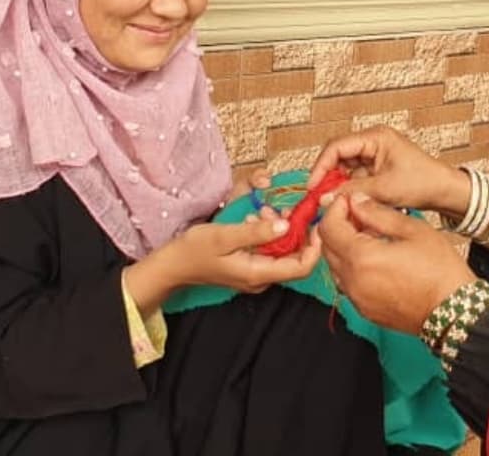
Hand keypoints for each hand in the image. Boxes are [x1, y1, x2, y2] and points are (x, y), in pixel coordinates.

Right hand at [122, 166, 319, 312]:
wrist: (172, 266)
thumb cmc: (193, 250)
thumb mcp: (224, 235)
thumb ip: (256, 232)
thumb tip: (287, 224)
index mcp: (258, 274)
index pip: (302, 267)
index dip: (315, 246)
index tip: (316, 222)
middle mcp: (261, 279)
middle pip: (296, 258)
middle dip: (296, 232)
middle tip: (285, 210)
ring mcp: (256, 275)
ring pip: (283, 252)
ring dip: (281, 230)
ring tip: (265, 212)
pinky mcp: (251, 267)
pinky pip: (271, 251)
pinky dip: (270, 234)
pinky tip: (257, 220)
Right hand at [309, 126, 470, 218]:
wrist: (445, 191)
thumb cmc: (424, 182)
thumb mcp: (384, 189)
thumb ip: (352, 192)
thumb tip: (325, 198)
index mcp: (376, 137)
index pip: (337, 146)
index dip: (321, 166)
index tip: (313, 186)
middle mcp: (373, 142)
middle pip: (338, 156)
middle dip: (328, 177)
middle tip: (320, 197)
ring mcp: (375, 154)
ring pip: (345, 168)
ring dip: (339, 185)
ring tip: (335, 202)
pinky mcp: (377, 168)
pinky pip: (355, 177)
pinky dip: (350, 189)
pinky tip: (348, 202)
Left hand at [319, 193, 475, 334]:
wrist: (454, 311)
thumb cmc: (440, 271)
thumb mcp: (413, 230)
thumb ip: (379, 214)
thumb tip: (358, 202)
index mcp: (361, 257)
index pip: (329, 227)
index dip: (336, 209)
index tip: (349, 201)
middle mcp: (352, 281)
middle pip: (326, 247)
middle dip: (337, 226)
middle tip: (359, 215)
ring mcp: (357, 298)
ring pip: (334, 265)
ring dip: (343, 247)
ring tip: (369, 236)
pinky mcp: (365, 309)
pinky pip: (347, 283)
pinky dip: (352, 267)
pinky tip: (375, 259)